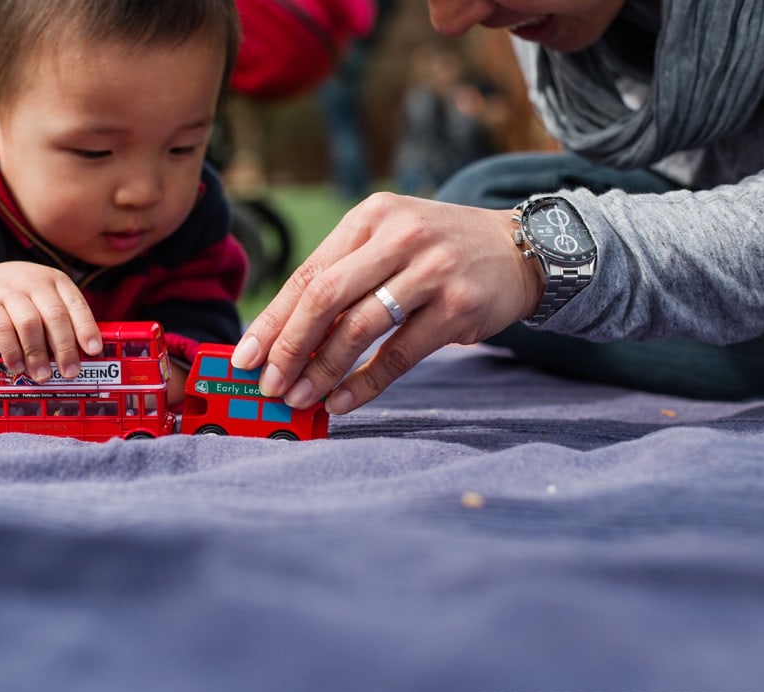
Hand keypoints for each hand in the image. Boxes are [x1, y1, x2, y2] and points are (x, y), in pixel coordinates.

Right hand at [0, 261, 100, 381]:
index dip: (86, 327)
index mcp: (54, 280)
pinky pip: (0, 328)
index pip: (76, 303)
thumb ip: (58, 321)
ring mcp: (6, 288)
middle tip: (70, 372)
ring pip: (29, 322)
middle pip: (55, 315)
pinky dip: (11, 350)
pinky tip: (16, 366)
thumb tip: (82, 357)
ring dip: (37, 353)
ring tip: (42, 375)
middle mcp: (32, 280)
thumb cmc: (14, 302)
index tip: (94, 350)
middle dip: (65, 347)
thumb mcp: (40, 302)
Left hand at [231, 193, 541, 413]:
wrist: (518, 249)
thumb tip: (284, 337)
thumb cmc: (437, 252)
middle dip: (289, 347)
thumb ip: (342, 277)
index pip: (307, 274)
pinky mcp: (457, 306)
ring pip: (359, 328)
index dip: (272, 320)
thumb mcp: (388, 241)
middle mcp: (398, 236)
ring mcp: (431, 271)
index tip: (245, 356)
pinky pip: (399, 354)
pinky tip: (341, 401)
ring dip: (323, 369)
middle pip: (325, 298)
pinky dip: (365, 383)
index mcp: (369, 218)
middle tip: (269, 384)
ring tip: (299, 397)